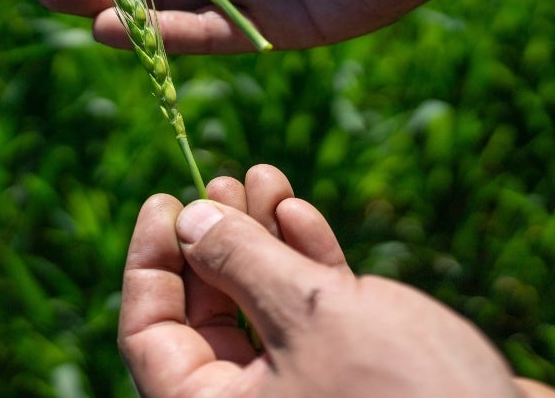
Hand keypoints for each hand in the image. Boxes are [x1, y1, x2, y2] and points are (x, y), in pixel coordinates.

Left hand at [119, 165, 554, 396]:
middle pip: (205, 313)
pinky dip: (304, 265)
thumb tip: (188, 219)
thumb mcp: (307, 316)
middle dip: (215, 239)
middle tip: (220, 179)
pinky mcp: (351, 378)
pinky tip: (299, 213)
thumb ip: (240, 262)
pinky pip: (309, 318)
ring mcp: (302, 391)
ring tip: (263, 178)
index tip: (163, 201)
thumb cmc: (405, 394)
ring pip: (259, 306)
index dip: (149, 262)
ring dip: (261, 239)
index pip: (149, 333)